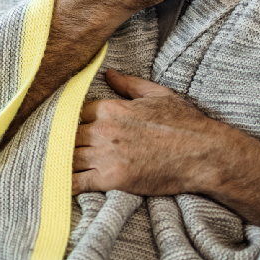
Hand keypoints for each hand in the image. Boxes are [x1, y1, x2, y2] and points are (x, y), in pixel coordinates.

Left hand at [72, 70, 217, 196]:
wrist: (203, 154)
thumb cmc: (185, 124)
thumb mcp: (158, 94)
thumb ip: (129, 84)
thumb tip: (109, 73)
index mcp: (110, 108)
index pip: (74, 113)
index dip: (71, 122)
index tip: (70, 130)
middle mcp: (103, 130)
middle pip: (66, 135)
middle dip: (64, 143)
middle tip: (59, 150)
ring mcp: (106, 155)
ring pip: (68, 157)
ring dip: (61, 162)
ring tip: (56, 167)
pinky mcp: (111, 179)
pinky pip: (76, 182)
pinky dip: (65, 184)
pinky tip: (59, 186)